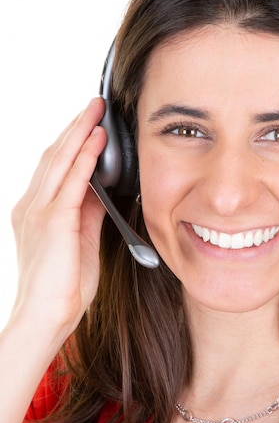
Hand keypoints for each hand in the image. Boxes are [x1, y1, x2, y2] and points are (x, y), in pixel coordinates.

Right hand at [9, 97, 106, 343]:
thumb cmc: (64, 286)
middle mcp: (31, 205)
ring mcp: (39, 211)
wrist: (47, 318)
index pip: (54, 167)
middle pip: (53, 156)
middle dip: (75, 127)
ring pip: (60, 161)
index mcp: (36, 211)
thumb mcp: (81, 240)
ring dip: (79, 132)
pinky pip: (72, 181)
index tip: (88, 123)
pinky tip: (97, 140)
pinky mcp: (53, 221)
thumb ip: (89, 212)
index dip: (70, 141)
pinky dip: (85, 157)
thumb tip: (103, 188)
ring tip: (96, 110)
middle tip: (94, 105)